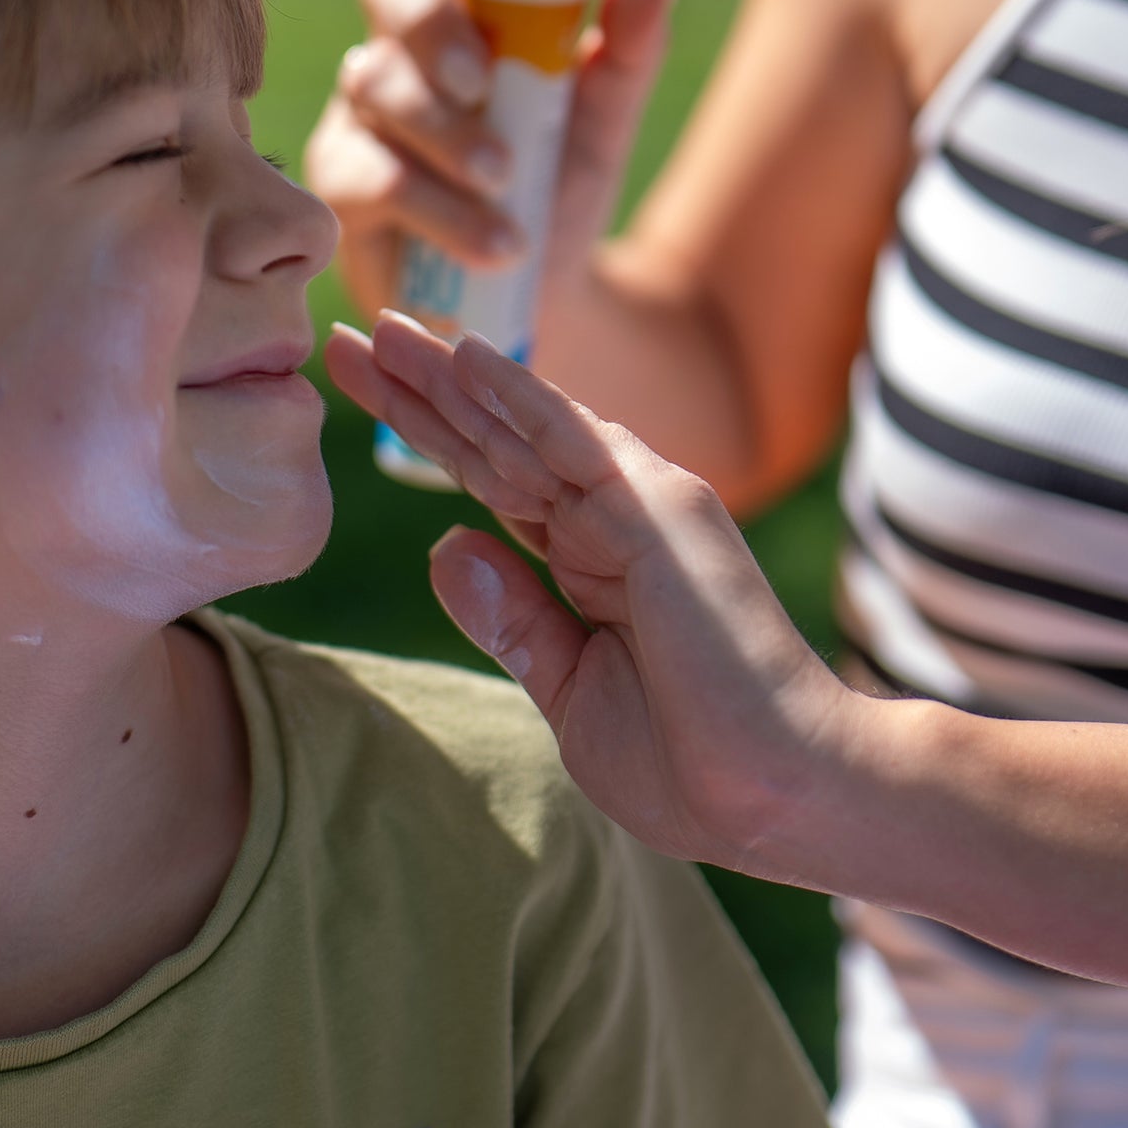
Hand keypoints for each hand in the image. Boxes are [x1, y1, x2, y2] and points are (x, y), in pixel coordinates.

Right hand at [302, 0, 683, 321]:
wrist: (539, 298)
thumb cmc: (558, 187)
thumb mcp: (604, 118)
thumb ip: (628, 48)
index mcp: (465, 5)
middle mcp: (402, 43)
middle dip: (428, 18)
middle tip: (479, 77)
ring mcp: (363, 113)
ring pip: (376, 84)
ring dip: (444, 132)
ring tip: (506, 182)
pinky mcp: (343, 187)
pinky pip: (371, 179)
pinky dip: (439, 209)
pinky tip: (494, 242)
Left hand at [324, 312, 856, 875]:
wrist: (778, 799)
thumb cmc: (687, 764)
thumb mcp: (568, 687)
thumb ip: (512, 616)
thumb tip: (445, 544)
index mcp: (589, 560)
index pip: (489, 482)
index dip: (426, 436)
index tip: (360, 395)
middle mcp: (610, 518)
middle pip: (493, 442)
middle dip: (419, 392)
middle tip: (349, 339)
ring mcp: (637, 505)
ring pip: (521, 427)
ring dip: (449, 377)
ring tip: (383, 328)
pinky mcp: (658, 507)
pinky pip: (573, 439)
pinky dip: (516, 394)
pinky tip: (461, 356)